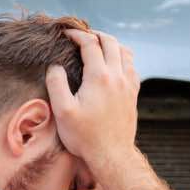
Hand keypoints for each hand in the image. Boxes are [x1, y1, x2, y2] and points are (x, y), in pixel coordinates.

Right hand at [46, 28, 138, 168]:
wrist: (112, 156)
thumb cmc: (84, 136)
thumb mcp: (63, 111)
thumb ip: (56, 84)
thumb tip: (56, 66)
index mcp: (99, 77)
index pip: (90, 44)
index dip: (77, 34)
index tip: (66, 34)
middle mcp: (117, 76)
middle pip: (110, 42)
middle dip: (95, 34)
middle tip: (82, 36)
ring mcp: (128, 85)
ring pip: (125, 52)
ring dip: (111, 44)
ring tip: (99, 46)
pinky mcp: (133, 95)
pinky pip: (132, 67)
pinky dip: (123, 58)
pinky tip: (115, 65)